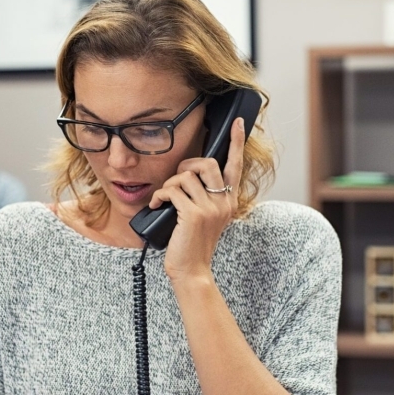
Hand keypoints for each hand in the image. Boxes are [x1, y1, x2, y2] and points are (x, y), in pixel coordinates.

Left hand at [148, 116, 243, 283]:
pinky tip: (155, 206)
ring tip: (164, 199)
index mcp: (229, 202)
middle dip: (186, 165)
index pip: (236, 166)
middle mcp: (224, 203)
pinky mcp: (193, 214)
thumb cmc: (193, 245)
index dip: (236, 142)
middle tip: (176, 180)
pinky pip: (172, 190)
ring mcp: (210, 208)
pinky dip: (159, 195)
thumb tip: (188, 176)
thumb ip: (205, 198)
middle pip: (207, 163)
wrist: (191, 271)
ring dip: (169, 185)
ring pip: (185, 176)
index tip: (237, 123)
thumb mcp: (206, 219)